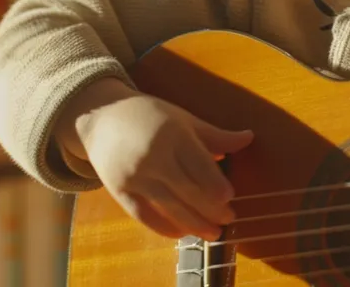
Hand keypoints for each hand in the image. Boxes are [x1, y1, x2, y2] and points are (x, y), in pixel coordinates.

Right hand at [59, 80, 253, 239]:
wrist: (101, 117)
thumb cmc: (149, 115)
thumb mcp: (183, 118)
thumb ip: (215, 134)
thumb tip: (249, 138)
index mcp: (173, 135)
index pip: (200, 166)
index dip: (216, 186)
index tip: (230, 198)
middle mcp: (154, 156)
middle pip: (188, 190)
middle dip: (211, 210)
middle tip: (229, 219)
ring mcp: (135, 176)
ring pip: (169, 207)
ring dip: (194, 224)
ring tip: (212, 233)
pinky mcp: (119, 191)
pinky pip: (144, 216)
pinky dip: (164, 228)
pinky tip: (181, 234)